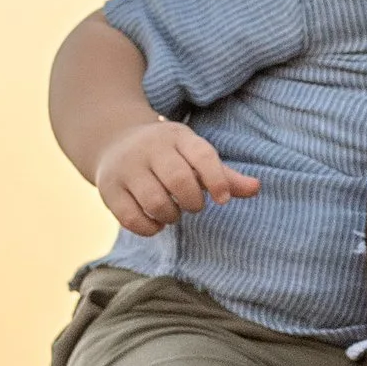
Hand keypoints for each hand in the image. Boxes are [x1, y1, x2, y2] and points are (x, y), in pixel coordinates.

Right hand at [95, 119, 261, 236]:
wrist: (114, 139)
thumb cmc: (168, 155)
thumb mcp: (194, 156)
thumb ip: (224, 175)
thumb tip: (257, 188)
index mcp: (178, 137)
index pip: (203, 156)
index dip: (217, 180)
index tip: (223, 200)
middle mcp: (150, 149)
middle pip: (178, 180)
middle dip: (192, 202)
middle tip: (192, 206)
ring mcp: (127, 168)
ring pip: (155, 201)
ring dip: (172, 216)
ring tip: (173, 212)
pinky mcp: (109, 189)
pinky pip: (132, 218)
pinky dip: (150, 228)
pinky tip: (156, 222)